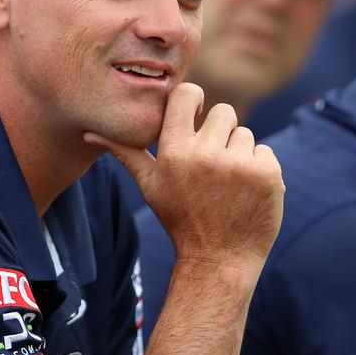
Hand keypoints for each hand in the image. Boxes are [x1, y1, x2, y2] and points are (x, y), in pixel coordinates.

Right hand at [86, 82, 283, 270]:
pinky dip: (260, 169)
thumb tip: (89, 133)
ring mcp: (239, 165)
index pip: (187, 93)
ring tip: (228, 184)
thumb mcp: (150, 186)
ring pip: (245, 134)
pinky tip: (247, 192)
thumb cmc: (180, 220)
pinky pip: (265, 152)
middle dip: (220, 133)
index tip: (195, 115)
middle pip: (224, 111)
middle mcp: (206, 155)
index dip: (194, 99)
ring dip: (239, 154)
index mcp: (174, 152)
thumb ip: (125, 153)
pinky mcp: (267, 175)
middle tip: (213, 164)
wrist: (219, 261)